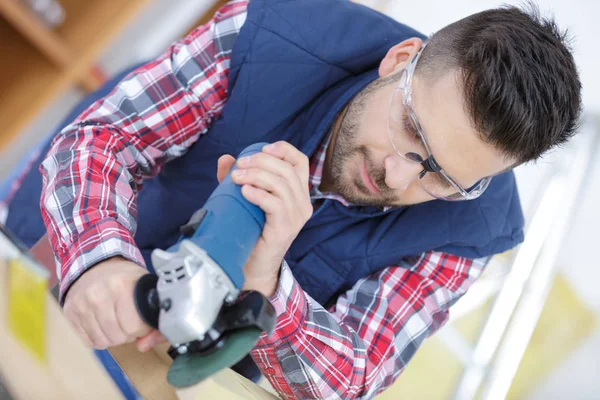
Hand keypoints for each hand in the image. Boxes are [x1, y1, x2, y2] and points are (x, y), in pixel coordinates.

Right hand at [63, 257, 164, 351]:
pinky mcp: (69, 312)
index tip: (142, 322)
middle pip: (118, 337)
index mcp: (122, 284)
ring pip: (102, 341)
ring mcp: (81, 303)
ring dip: (113, 337)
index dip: (142, 329)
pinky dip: (99, 337)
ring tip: (116, 322)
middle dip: (128, 335)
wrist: (96, 267)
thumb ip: (152, 318)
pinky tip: (103, 324)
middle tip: (129, 322)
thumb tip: (144, 346)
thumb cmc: (125, 280)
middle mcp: (98, 293)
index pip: (134, 326)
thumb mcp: (145, 289)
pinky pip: (87, 341)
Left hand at [217, 141, 312, 296]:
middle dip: (261, 161)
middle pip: (286, 170)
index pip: (300, 162)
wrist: (252, 266)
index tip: (262, 148)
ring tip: (237, 178)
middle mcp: (303, 203)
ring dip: (256, 175)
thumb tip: (226, 158)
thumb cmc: (250, 231)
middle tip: (239, 166)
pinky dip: (258, 194)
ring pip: (281, 184)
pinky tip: (244, 192)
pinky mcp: (286, 228)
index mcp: (298, 193)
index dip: (283, 150)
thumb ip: (239, 178)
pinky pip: (275, 204)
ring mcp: (296, 217)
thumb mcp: (245, 199)